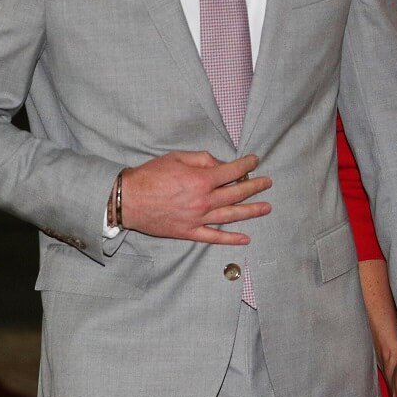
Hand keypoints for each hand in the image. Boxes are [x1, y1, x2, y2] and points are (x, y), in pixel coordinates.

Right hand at [119, 151, 270, 241]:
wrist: (129, 200)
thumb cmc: (151, 175)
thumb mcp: (178, 157)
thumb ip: (203, 159)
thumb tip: (221, 164)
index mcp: (201, 179)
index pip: (232, 171)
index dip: (247, 165)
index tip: (255, 161)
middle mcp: (204, 200)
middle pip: (237, 193)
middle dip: (255, 187)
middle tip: (267, 183)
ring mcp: (198, 218)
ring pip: (231, 215)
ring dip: (251, 211)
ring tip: (266, 207)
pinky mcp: (189, 232)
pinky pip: (214, 237)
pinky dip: (231, 238)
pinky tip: (245, 238)